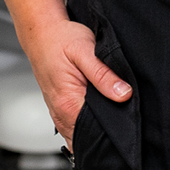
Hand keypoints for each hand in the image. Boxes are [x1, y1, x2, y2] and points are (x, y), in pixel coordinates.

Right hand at [20, 18, 131, 148]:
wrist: (41, 32)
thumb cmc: (60, 38)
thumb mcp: (85, 51)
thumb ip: (103, 75)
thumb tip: (124, 94)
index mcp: (68, 103)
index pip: (95, 132)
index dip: (114, 129)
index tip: (128, 120)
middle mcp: (61, 113)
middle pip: (89, 137)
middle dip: (107, 132)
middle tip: (122, 113)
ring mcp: (59, 113)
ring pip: (82, 134)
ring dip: (97, 127)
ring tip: (110, 110)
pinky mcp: (60, 109)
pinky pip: (75, 127)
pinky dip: (88, 123)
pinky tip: (98, 109)